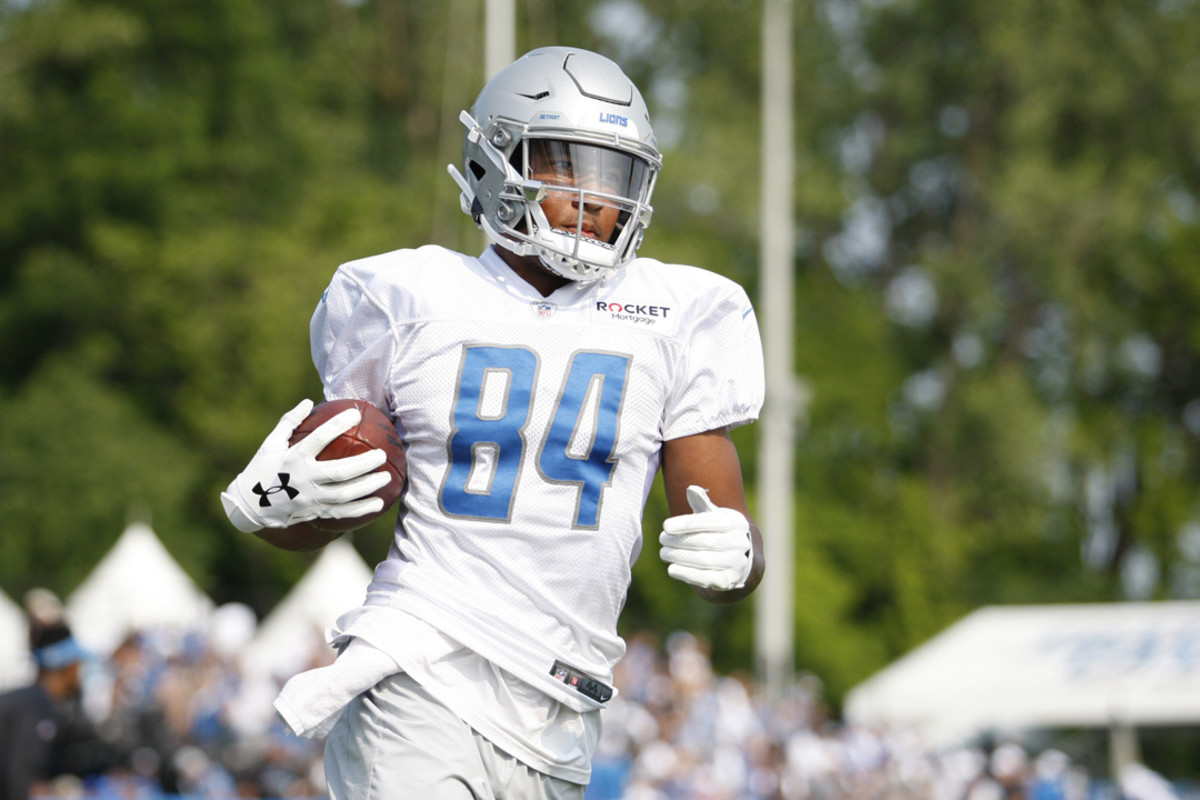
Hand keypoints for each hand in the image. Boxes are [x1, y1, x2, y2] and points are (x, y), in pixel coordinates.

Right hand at [220, 399, 391, 532]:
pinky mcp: (314, 512)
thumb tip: (309, 401)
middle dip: (363, 463)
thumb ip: (290, 422)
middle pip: (339, 472)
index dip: (337, 425)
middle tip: (382, 454)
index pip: (318, 439)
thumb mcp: (271, 443)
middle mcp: (303, 479)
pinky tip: (378, 504)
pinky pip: (341, 513)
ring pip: (343, 495)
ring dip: (367, 486)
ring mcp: (309, 498)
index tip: (355, 413)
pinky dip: (360, 509)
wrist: (249, 505)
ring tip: (387, 477)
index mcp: (293, 458)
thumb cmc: (263, 468)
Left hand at [659, 485, 752, 591]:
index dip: (685, 524)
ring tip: (664, 553)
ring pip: (704, 560)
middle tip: (662, 540)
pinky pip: (707, 579)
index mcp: (735, 523)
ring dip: (680, 557)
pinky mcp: (730, 581)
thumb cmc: (720, 531)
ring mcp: (737, 564)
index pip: (708, 522)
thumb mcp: (714, 515)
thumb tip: (691, 489)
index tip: (666, 526)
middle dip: (680, 541)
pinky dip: (687, 574)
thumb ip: (702, 504)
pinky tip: (672, 569)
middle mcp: (740, 543)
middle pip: (705, 542)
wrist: (740, 559)